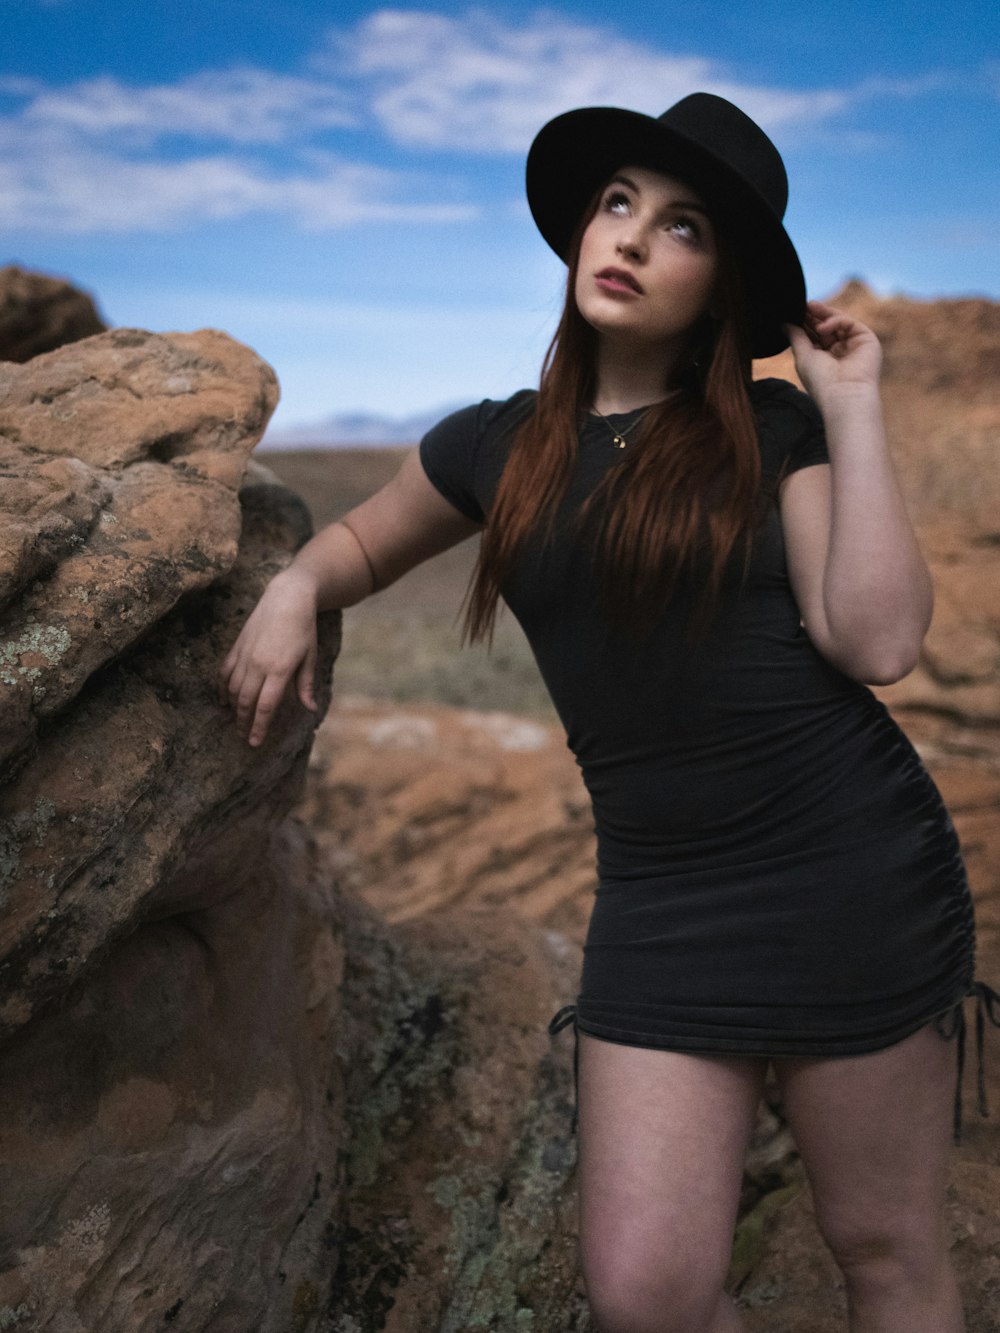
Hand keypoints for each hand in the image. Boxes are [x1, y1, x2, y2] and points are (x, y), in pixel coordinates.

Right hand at [218, 567, 318, 746]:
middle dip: (244, 722)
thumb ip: (306, 685)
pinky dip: (222, 689)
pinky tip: (224, 700)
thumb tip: (311, 709)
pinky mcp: (237, 647)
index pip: (265, 706)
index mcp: (280, 669)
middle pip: (246, 701)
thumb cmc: (304, 628)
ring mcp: (245, 655)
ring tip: (237, 721)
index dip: (259, 726)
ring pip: (232, 689)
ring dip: (233, 708)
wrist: (287, 598)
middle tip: (245, 737)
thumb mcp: (310, 657)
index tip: (254, 742)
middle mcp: (259, 664)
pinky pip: (224, 673)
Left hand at [785, 301, 881, 403]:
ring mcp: (853, 345)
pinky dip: (835, 321)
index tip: (792, 313)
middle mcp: (840, 351)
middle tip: (800, 305)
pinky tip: (822, 327)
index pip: (814, 336)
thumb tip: (785, 323)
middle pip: (826, 327)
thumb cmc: (821, 381)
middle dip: (813, 316)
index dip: (804, 324)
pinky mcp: (866, 339)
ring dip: (822, 314)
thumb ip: (796, 337)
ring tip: (808, 308)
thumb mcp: (803, 356)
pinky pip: (848, 323)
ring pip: (838, 322)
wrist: (843, 395)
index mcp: (824, 359)